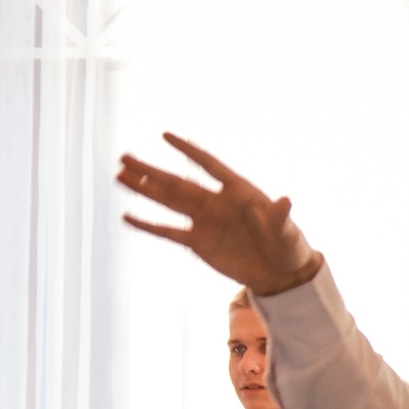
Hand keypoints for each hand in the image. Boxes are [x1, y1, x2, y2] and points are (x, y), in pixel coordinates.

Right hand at [117, 134, 321, 294]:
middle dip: (151, 171)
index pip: (207, 165)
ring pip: (168, 202)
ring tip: (120, 176)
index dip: (187, 151)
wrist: (278, 272)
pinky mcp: (197, 243)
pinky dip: (148, 225)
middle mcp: (215, 201)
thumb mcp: (286, 232)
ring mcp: (203, 221)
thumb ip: (279, 217)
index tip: (164, 137)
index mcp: (237, 190)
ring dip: (144, 190)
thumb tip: (285, 200)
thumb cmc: (287, 246)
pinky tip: (127, 216)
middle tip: (125, 158)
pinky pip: (168, 232)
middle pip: (177, 182)